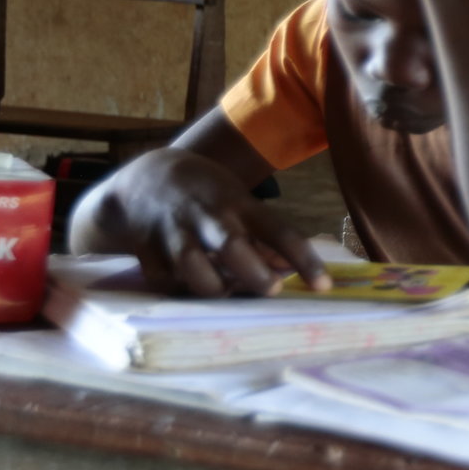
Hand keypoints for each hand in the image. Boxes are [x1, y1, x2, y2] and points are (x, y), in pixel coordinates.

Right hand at [70, 149, 327, 296]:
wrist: (147, 178)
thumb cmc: (207, 196)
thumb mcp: (240, 202)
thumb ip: (263, 236)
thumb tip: (289, 268)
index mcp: (239, 204)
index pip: (280, 231)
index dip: (304, 259)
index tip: (323, 286)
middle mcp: (208, 216)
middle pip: (233, 247)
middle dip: (254, 274)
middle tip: (272, 290)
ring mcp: (174, 230)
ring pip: (192, 266)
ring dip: (212, 286)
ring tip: (224, 290)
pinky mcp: (144, 245)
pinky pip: (162, 277)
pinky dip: (175, 287)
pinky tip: (185, 285)